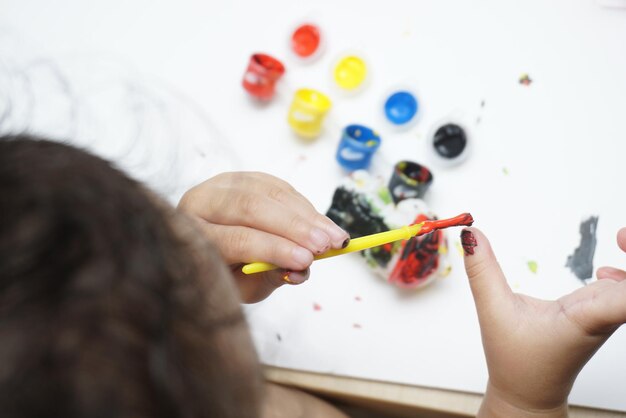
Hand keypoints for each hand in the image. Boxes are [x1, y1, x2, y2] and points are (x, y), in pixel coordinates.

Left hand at [178, 172, 348, 302]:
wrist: (205, 250)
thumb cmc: (224, 275)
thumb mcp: (242, 287)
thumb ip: (269, 276)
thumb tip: (302, 270)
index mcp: (194, 235)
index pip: (238, 238)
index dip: (274, 248)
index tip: (307, 260)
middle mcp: (201, 202)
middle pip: (251, 207)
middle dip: (295, 227)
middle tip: (326, 245)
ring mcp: (222, 184)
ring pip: (269, 192)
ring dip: (308, 215)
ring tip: (335, 238)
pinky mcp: (244, 178)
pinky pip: (279, 186)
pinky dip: (304, 206)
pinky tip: (322, 224)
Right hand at [461, 227, 625, 416]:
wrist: (529, 392)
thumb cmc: (516, 360)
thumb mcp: (493, 312)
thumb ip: (482, 271)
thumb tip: (472, 234)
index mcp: (587, 317)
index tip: (620, 240)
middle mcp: (605, 316)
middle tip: (621, 234)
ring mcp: (607, 315)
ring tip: (621, 236)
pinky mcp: (602, 314)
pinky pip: (624, 292)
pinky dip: (624, 277)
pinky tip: (607, 272)